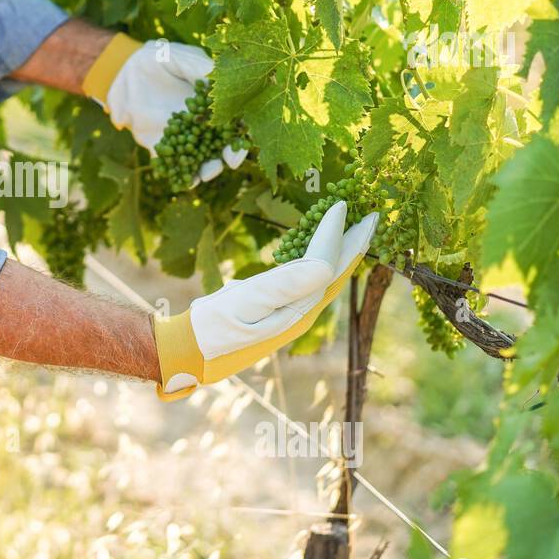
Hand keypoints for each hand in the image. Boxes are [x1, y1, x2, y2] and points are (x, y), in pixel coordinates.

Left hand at [82, 35, 246, 184]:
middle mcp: (203, 124)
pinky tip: (184, 180)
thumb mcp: (180, 57)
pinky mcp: (162, 147)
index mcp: (214, 103)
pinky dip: (180, 175)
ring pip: (200, 159)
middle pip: (222, 145)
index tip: (242, 138)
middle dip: (227, 156)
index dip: (241, 132)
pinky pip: (173, 164)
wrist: (125, 72)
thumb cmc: (158, 59)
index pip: (234, 121)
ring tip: (206, 174)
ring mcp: (184, 137)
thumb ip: (199, 67)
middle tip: (229, 162)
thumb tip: (216, 78)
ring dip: (206, 169)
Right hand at [151, 201, 378, 398]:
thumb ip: (286, 284)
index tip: (342, 205)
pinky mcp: (277, 312)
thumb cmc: (211, 327)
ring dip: (338, 252)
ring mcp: (291, 314)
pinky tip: (314, 253)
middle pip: (335, 273)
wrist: (187, 354)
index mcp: (298, 310)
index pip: (326, 265)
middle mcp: (301, 314)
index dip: (336, 234)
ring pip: (325, 278)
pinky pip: (307, 282)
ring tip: (350, 230)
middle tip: (371, 217)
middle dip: (353, 245)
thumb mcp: (245, 302)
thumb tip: (326, 265)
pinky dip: (317, 261)